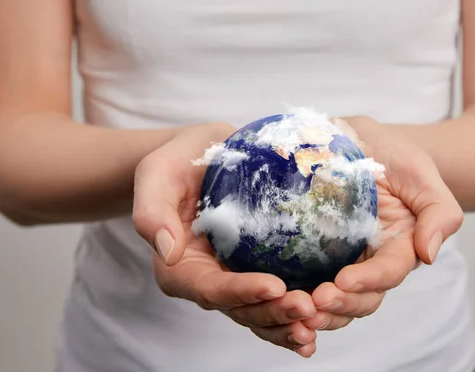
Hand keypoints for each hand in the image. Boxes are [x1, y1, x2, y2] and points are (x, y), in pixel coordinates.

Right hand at [132, 123, 317, 356]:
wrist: (205, 151)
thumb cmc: (178, 161)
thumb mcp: (157, 174)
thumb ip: (152, 211)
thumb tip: (168, 251)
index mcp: (178, 267)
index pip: (210, 288)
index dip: (241, 292)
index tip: (275, 286)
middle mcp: (206, 280)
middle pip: (240, 308)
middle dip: (273, 313)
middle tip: (308, 308)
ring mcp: (233, 277)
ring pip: (259, 312)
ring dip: (287, 322)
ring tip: (317, 321)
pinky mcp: (255, 268)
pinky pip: (274, 297)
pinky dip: (293, 311)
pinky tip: (321, 315)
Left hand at [302, 117, 463, 332]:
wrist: (358, 140)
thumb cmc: (393, 155)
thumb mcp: (420, 172)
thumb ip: (438, 211)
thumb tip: (430, 254)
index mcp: (401, 245)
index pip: (389, 271)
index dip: (369, 280)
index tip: (343, 280)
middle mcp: (372, 258)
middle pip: (364, 296)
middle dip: (342, 304)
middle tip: (314, 301)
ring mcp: (342, 258)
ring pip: (337, 298)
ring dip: (319, 311)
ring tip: (295, 310)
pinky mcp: (315, 253)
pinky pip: (308, 281)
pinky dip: (297, 297)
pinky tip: (279, 300)